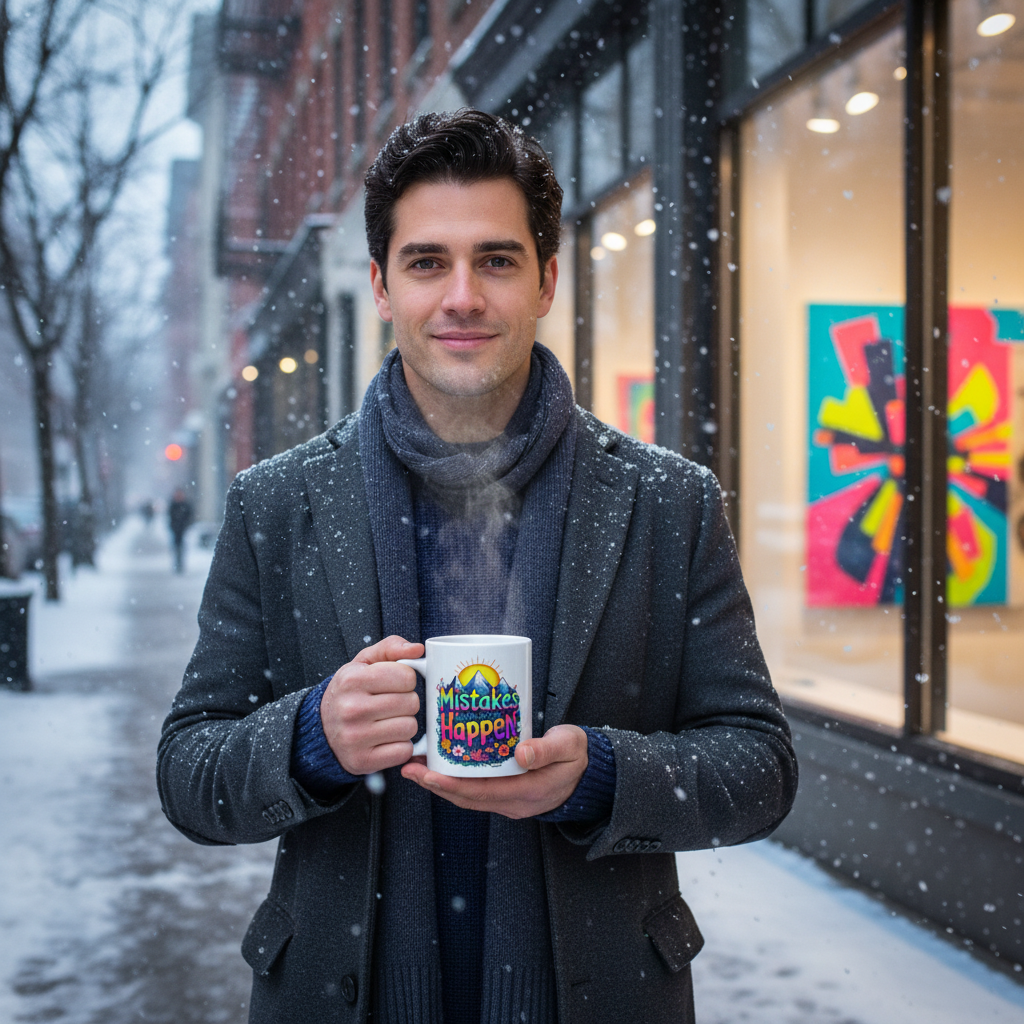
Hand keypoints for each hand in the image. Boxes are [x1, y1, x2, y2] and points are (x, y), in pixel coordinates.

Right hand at [320, 635, 422, 774]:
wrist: (322, 728)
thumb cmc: (351, 692)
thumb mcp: (364, 662)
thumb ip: (391, 648)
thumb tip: (418, 649)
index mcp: (352, 679)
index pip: (407, 677)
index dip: (405, 680)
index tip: (393, 685)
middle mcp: (351, 708)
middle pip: (411, 703)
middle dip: (407, 702)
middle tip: (391, 704)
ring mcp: (355, 737)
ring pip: (410, 728)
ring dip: (405, 724)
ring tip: (388, 721)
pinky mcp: (362, 761)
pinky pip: (404, 751)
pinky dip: (401, 746)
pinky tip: (386, 739)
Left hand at [400, 724, 587, 818]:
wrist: (589, 772)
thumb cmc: (577, 756)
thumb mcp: (569, 747)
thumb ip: (547, 749)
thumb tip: (521, 753)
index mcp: (529, 793)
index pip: (483, 793)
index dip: (453, 785)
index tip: (429, 774)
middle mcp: (514, 802)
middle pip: (468, 798)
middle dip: (436, 785)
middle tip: (409, 769)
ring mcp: (509, 801)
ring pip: (468, 796)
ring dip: (441, 784)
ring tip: (416, 767)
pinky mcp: (506, 793)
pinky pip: (475, 790)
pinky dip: (455, 781)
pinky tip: (441, 766)